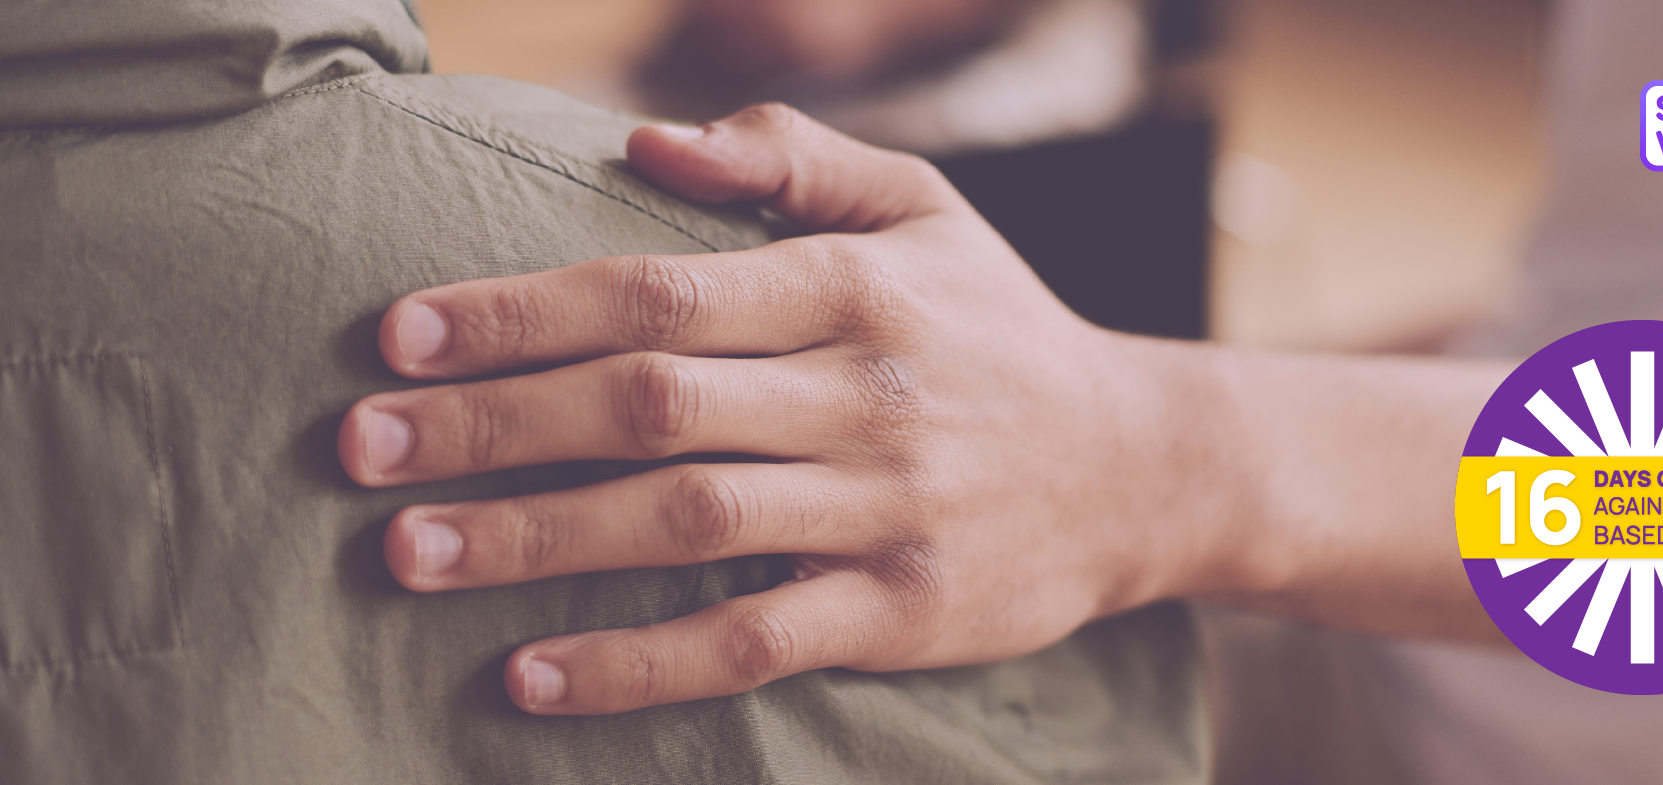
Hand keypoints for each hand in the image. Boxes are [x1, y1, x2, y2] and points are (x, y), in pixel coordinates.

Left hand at [338, 104, 1245, 714]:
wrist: (1140, 466)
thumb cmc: (999, 328)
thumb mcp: (925, 208)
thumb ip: (792, 157)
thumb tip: (646, 143)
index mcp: (857, 286)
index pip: (660, 291)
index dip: (523, 312)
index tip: (401, 336)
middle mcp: (867, 393)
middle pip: (651, 404)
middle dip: (495, 423)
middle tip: (362, 445)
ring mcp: (886, 510)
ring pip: (687, 524)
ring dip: (537, 540)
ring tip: (408, 552)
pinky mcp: (901, 612)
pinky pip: (753, 641)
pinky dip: (640, 664)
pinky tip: (532, 675)